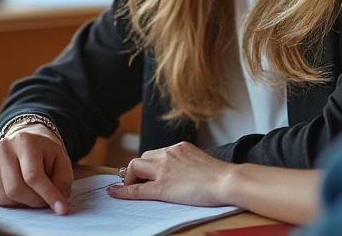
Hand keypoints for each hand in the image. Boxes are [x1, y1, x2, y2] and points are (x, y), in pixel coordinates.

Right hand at [0, 124, 73, 214]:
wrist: (25, 141)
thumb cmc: (44, 153)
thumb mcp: (60, 161)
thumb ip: (62, 182)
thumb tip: (58, 204)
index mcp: (25, 141)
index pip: (33, 176)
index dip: (48, 195)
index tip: (60, 209)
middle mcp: (3, 149)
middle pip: (15, 189)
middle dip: (34, 201)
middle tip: (45, 200)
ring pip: (4, 197)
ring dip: (22, 202)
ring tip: (32, 192)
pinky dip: (10, 202)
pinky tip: (18, 191)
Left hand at [107, 142, 235, 206]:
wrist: (227, 181)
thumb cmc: (221, 176)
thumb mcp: (201, 161)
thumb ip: (189, 163)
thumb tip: (184, 172)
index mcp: (179, 147)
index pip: (156, 153)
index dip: (148, 164)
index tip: (145, 172)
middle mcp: (169, 153)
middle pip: (143, 158)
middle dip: (138, 170)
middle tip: (139, 182)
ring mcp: (164, 169)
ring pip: (135, 167)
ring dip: (131, 178)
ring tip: (133, 187)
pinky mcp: (162, 187)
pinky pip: (137, 188)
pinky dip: (123, 191)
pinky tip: (115, 193)